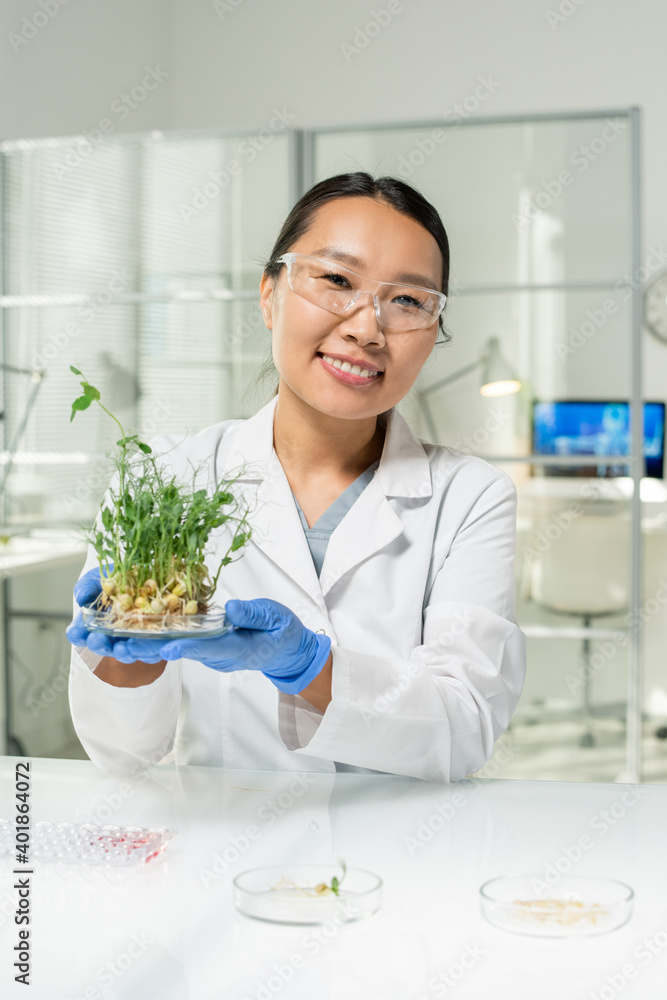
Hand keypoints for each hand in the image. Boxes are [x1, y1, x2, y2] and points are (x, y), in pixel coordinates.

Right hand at [66, 564, 166, 662]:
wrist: (146, 575)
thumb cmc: (117, 578)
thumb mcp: (99, 578)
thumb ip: (87, 587)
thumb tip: (81, 597)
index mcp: (94, 623)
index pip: (80, 633)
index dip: (77, 634)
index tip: (76, 632)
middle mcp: (112, 636)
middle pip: (103, 647)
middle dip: (99, 645)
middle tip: (97, 639)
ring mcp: (132, 640)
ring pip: (127, 653)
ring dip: (123, 653)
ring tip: (122, 647)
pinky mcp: (154, 641)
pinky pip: (152, 650)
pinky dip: (150, 650)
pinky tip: (150, 643)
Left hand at [109, 598, 331, 693]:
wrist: (283, 650)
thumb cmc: (281, 633)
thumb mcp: (276, 619)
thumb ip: (253, 614)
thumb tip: (231, 608)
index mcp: (233, 647)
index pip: (204, 648)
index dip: (182, 648)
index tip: (161, 648)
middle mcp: (210, 653)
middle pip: (169, 652)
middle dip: (137, 647)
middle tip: (106, 643)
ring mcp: (200, 650)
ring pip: (160, 649)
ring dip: (127, 644)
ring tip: (95, 638)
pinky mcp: (195, 643)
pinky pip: (163, 642)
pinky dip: (138, 637)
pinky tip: (113, 631)